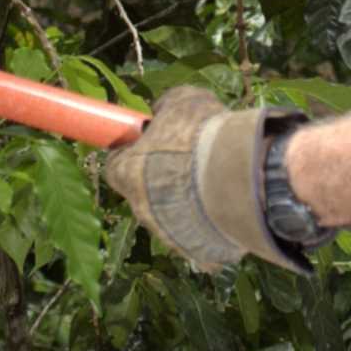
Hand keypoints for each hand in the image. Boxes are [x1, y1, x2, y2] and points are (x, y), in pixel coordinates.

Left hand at [103, 87, 309, 273]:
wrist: (233, 178)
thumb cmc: (199, 135)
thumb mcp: (182, 101)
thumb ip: (167, 106)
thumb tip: (163, 109)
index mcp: (125, 171)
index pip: (116, 162)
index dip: (134, 148)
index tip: (151, 139)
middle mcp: (139, 207)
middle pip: (144, 189)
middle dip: (162, 174)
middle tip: (190, 156)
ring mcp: (166, 231)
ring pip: (172, 211)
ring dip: (186, 197)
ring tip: (216, 177)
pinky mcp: (195, 248)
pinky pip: (198, 230)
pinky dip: (208, 217)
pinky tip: (227, 200)